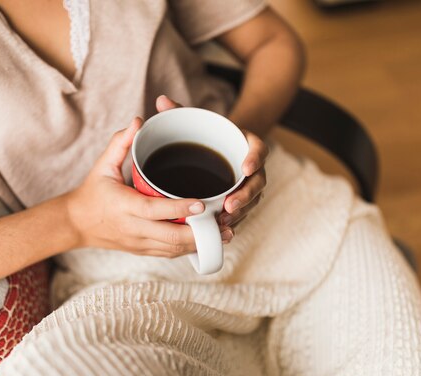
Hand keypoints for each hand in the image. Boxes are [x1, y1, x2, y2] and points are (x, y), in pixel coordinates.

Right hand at [66, 117, 234, 257]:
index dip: (180, 209)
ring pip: (174, 249)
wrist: (76, 223)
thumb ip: (120, 144)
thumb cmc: (93, 192)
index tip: (203, 204)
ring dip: (200, 244)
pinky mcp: (143, 251)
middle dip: (200, 233)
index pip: (155, 210)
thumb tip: (139, 121)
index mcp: (124, 206)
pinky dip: (190, 248)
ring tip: (225, 233)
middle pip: (171, 237)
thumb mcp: (102, 166)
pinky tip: (208, 241)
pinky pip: (170, 253)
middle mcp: (133, 229)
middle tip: (224, 222)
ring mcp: (139, 243)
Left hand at [156, 95, 267, 230]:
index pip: (259, 149)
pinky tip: (220, 230)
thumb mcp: (195, 122)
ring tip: (224, 222)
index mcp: (246, 143)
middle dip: (246, 195)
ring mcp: (248, 185)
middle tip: (230, 205)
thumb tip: (161, 100)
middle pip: (258, 182)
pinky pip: (242, 213)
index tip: (246, 167)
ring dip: (240, 213)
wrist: (213, 148)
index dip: (255, 158)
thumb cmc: (203, 135)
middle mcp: (252, 166)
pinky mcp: (241, 200)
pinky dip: (233, 221)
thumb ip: (180, 112)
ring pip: (251, 201)